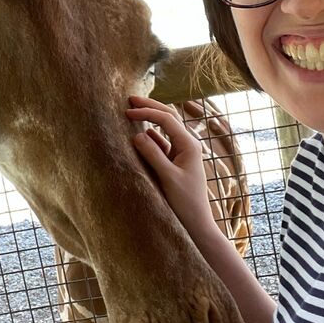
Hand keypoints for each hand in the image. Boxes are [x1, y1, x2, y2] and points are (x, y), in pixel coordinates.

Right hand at [127, 97, 216, 241]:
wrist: (196, 223)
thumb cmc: (185, 202)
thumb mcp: (167, 177)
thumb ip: (152, 154)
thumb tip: (137, 134)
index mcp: (189, 145)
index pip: (166, 119)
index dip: (146, 112)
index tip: (127, 110)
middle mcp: (187, 145)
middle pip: (168, 117)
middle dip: (150, 107)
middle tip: (130, 99)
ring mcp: (182, 153)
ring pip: (165, 129)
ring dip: (150, 119)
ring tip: (132, 112)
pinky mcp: (176, 162)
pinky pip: (162, 143)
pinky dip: (150, 136)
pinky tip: (139, 134)